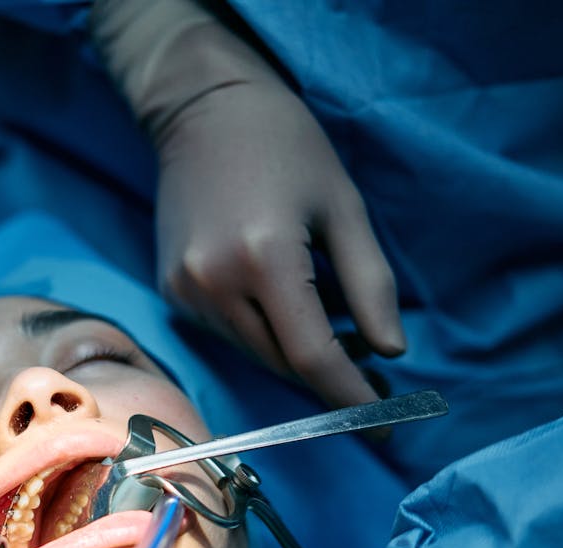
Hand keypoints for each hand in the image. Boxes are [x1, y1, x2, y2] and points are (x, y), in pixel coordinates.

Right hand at [93, 0, 404, 408]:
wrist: (204, 111)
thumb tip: (392, 353)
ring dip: (295, 355)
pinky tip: (284, 306)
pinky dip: (263, 334)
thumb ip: (371, 284)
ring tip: (334, 329)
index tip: (383, 420)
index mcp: (264, 257)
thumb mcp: (344, 207)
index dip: (350, 394)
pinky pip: (227, 333)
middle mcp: (215, 282)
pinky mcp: (171, 289)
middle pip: (280, 362)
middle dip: (329, 376)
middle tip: (372, 369)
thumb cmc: (287, 147)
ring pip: (253, 352)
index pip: (311, 355)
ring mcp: (185, 289)